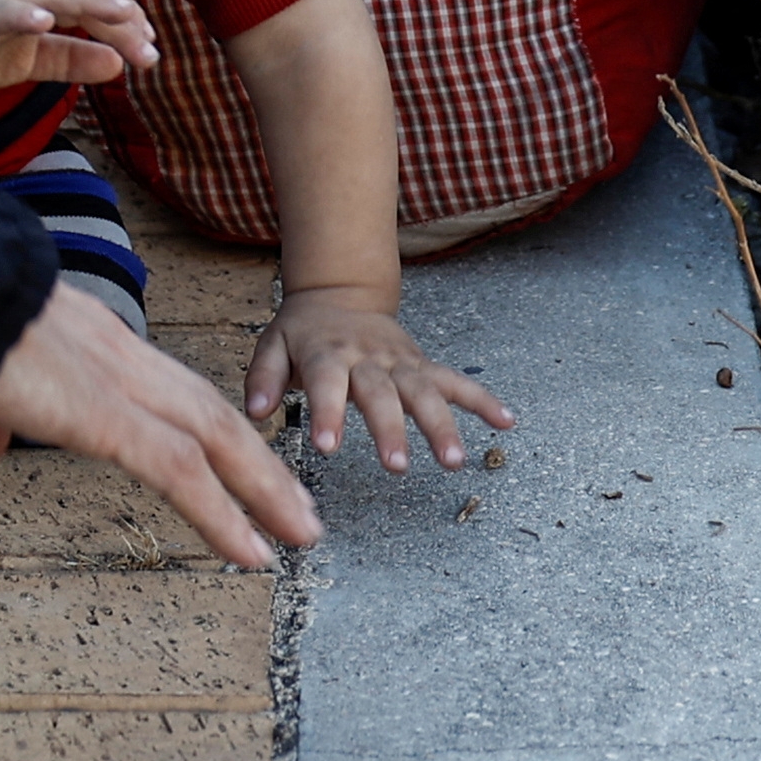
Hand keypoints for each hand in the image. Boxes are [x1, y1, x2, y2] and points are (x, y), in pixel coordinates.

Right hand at [0, 0, 154, 98]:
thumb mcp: (30, 59)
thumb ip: (72, 58)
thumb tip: (119, 63)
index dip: (126, 18)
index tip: (151, 49)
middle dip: (119, 15)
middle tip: (149, 47)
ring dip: (86, 0)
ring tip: (119, 13)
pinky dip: (21, 12)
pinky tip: (43, 20)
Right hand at [0, 282, 318, 569]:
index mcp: (91, 343)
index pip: (168, 390)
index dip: (209, 429)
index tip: (238, 463)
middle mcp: (117, 354)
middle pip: (208, 411)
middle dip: (258, 461)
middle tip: (297, 507)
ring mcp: (117, 380)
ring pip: (213, 436)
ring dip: (263, 487)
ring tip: (300, 531)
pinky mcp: (104, 414)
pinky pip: (179, 471)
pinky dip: (222, 513)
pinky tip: (249, 552)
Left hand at [246, 287, 513, 473]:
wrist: (338, 294)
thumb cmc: (302, 332)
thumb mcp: (272, 345)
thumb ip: (263, 377)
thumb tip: (254, 411)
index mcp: (328, 355)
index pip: (326, 384)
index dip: (327, 413)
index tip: (327, 447)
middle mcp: (368, 359)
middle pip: (381, 394)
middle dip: (390, 429)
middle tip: (396, 466)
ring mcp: (400, 362)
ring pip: (425, 391)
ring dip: (442, 425)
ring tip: (454, 461)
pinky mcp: (422, 365)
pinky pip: (456, 381)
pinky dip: (483, 399)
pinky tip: (506, 421)